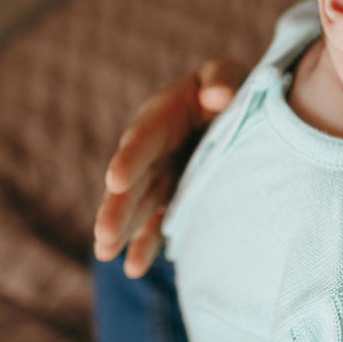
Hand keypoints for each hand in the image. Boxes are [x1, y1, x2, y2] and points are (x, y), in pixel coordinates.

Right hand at [93, 58, 245, 277]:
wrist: (238, 111)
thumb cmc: (229, 89)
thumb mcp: (226, 75)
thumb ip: (221, 80)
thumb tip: (217, 97)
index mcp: (161, 118)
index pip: (143, 139)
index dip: (130, 158)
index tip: (115, 180)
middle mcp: (152, 151)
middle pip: (132, 182)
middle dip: (117, 208)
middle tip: (103, 233)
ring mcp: (160, 179)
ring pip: (138, 207)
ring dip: (122, 231)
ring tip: (105, 253)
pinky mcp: (171, 200)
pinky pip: (156, 224)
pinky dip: (145, 244)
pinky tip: (132, 267)